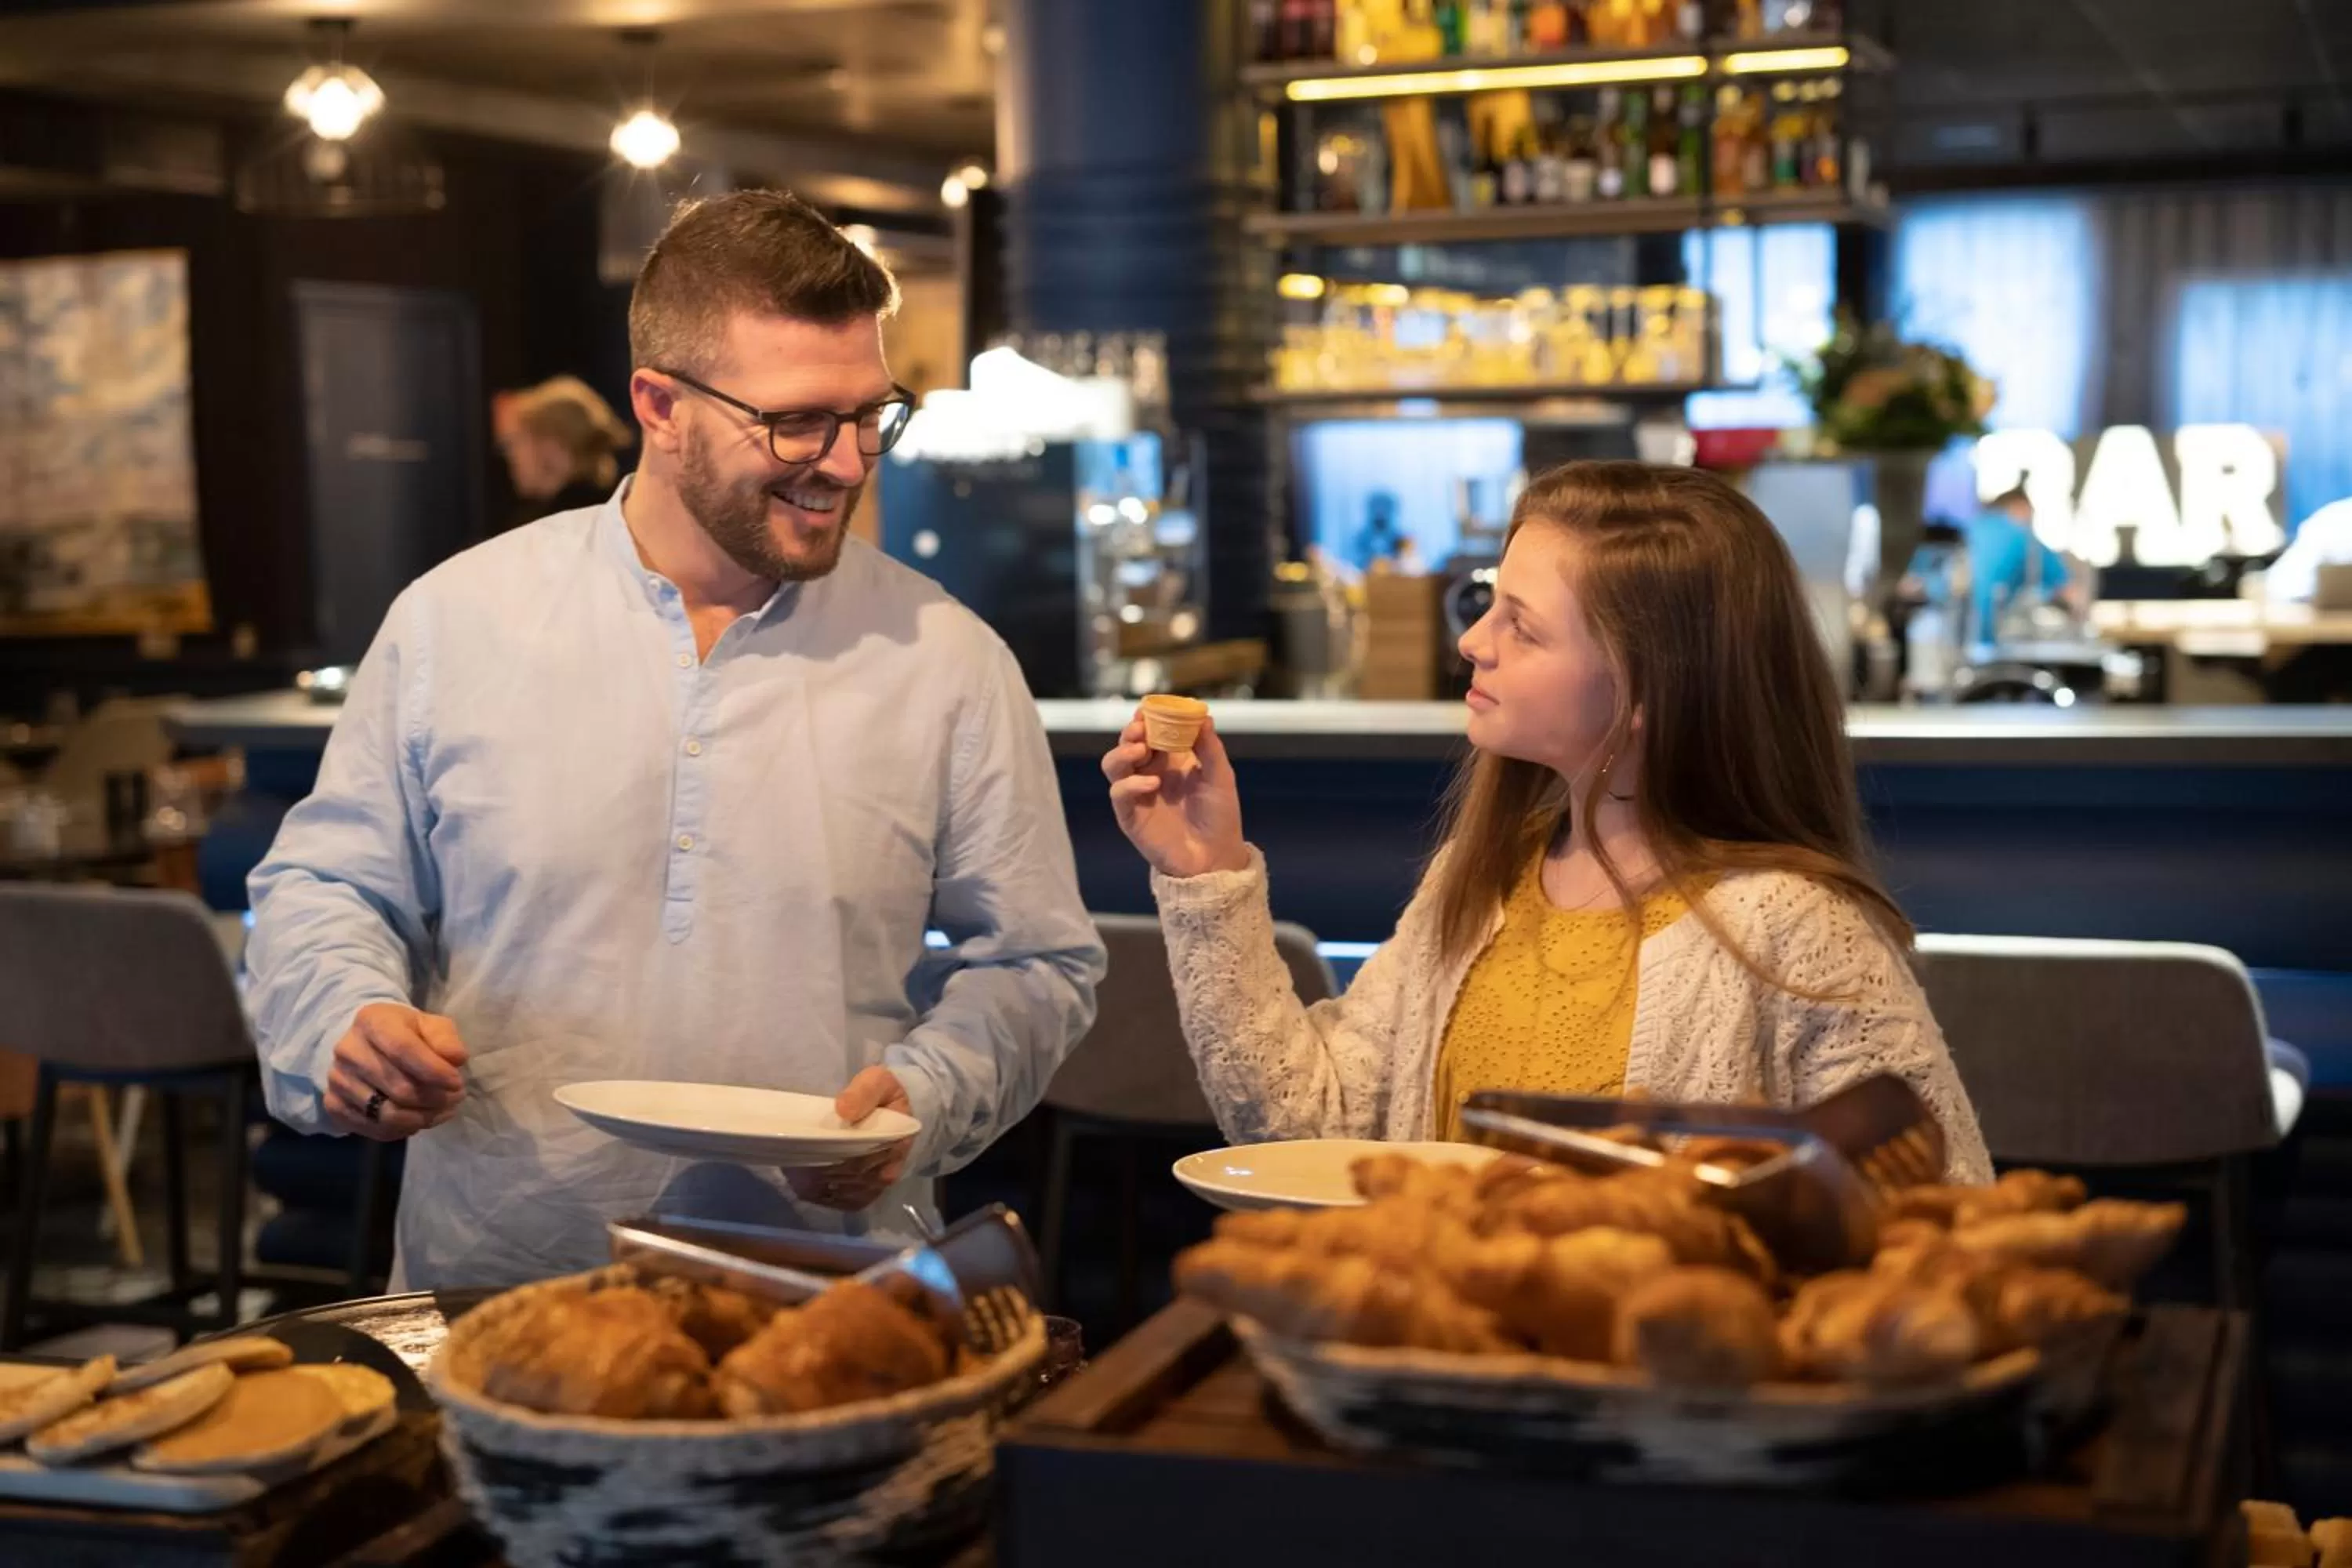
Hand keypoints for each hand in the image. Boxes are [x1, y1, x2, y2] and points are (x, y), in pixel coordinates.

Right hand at [325, 1003, 467, 1140]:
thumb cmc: (405, 1034)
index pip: (404, 1050)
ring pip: (387, 1114)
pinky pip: (374, 1129)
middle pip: (399, 1088)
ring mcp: (337, 1080)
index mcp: (372, 1021)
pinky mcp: (333, 1105)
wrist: (366, 1045)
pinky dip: (403, 1130)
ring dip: (423, 1118)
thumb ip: (445, 1039)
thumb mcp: (429, 1025)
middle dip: (436, 1099)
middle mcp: (347, 1050)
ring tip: (443, 1110)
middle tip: (456, 1098)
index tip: (457, 1082)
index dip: (434, 1071)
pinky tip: (419, 1120)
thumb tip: (456, 1059)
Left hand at [785, 1066, 912, 1212]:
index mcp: (894, 1144)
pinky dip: (820, 1194)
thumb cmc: (882, 1096)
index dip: (831, 1155)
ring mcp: (875, 1186)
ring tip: (795, 1164)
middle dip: (818, 1167)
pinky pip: (840, 1202)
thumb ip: (864, 1092)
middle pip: (846, 1177)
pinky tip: (804, 1180)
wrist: (892, 1110)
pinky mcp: (865, 1195)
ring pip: (839, 1192)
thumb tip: (843, 1109)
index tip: (808, 1145)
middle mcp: (887, 1171)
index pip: (859, 1159)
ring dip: (815, 1182)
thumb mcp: (878, 1081)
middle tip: (793, 1153)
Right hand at [1101, 710, 1249, 879]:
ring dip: (1122, 752)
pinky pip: (1118, 794)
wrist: (1216, 856)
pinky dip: (1131, 783)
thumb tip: (1203, 716)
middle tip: (1141, 728)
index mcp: (1169, 760)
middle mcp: (1149, 773)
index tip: (1148, 709)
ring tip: (1141, 750)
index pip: (1148, 732)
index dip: (1145, 719)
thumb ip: (1209, 747)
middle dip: (1130, 732)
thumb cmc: (1220, 815)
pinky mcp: (1130, 816)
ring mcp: (1137, 794)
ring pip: (1113, 765)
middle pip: (1126, 744)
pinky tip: (1152, 783)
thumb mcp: (1220, 776)